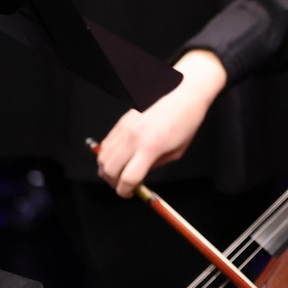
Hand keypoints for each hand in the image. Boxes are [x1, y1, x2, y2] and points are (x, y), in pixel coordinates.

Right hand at [94, 50, 226, 197]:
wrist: (184, 94)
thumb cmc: (186, 123)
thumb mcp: (176, 152)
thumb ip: (153, 166)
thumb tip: (137, 178)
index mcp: (150, 147)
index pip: (127, 179)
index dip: (126, 191)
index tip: (130, 193)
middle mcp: (133, 137)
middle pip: (109, 170)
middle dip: (114, 183)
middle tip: (124, 186)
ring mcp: (125, 127)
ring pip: (102, 157)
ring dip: (107, 170)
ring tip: (120, 173)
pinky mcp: (122, 120)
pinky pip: (106, 143)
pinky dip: (108, 155)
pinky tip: (119, 158)